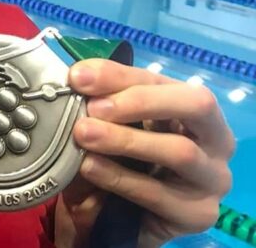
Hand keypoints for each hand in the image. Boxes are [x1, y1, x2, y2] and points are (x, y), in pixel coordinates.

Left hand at [56, 59, 233, 247]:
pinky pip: (159, 193)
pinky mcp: (198, 214)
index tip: (78, 78)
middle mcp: (214, 139)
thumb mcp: (109, 126)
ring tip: (84, 134)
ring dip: (126, 140)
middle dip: (141, 101)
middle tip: (93, 108)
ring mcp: (212, 178)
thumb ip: (102, 100)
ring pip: (180, 151)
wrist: (114, 217)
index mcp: (192, 107)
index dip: (118, 75)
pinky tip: (90, 167)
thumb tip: (78, 76)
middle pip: (195, 105)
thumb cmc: (117, 159)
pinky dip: (119, 177)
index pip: (160, 80)